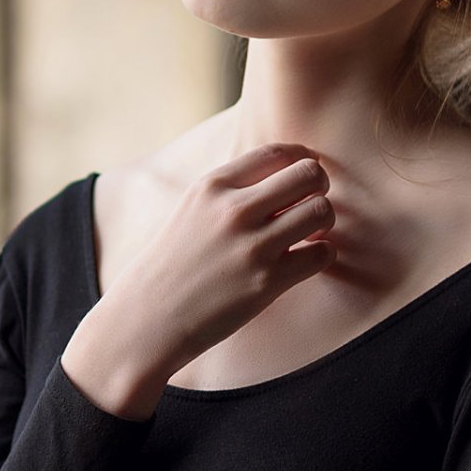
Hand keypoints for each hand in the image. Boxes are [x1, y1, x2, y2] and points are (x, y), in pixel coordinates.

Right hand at [103, 141, 335, 377]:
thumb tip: (284, 177)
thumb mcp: (191, 210)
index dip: (300, 161)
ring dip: (322, 222)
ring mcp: (253, 246)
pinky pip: (323, 254)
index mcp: (213, 186)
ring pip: (322, 211)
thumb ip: (232, 190)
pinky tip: (301, 261)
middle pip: (310, 173)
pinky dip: (320, 255)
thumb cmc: (171, 265)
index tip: (301, 178)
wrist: (148, 317)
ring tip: (306, 235)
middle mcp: (234, 210)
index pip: (278, 153)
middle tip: (308, 205)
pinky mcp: (268, 282)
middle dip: (318, 188)